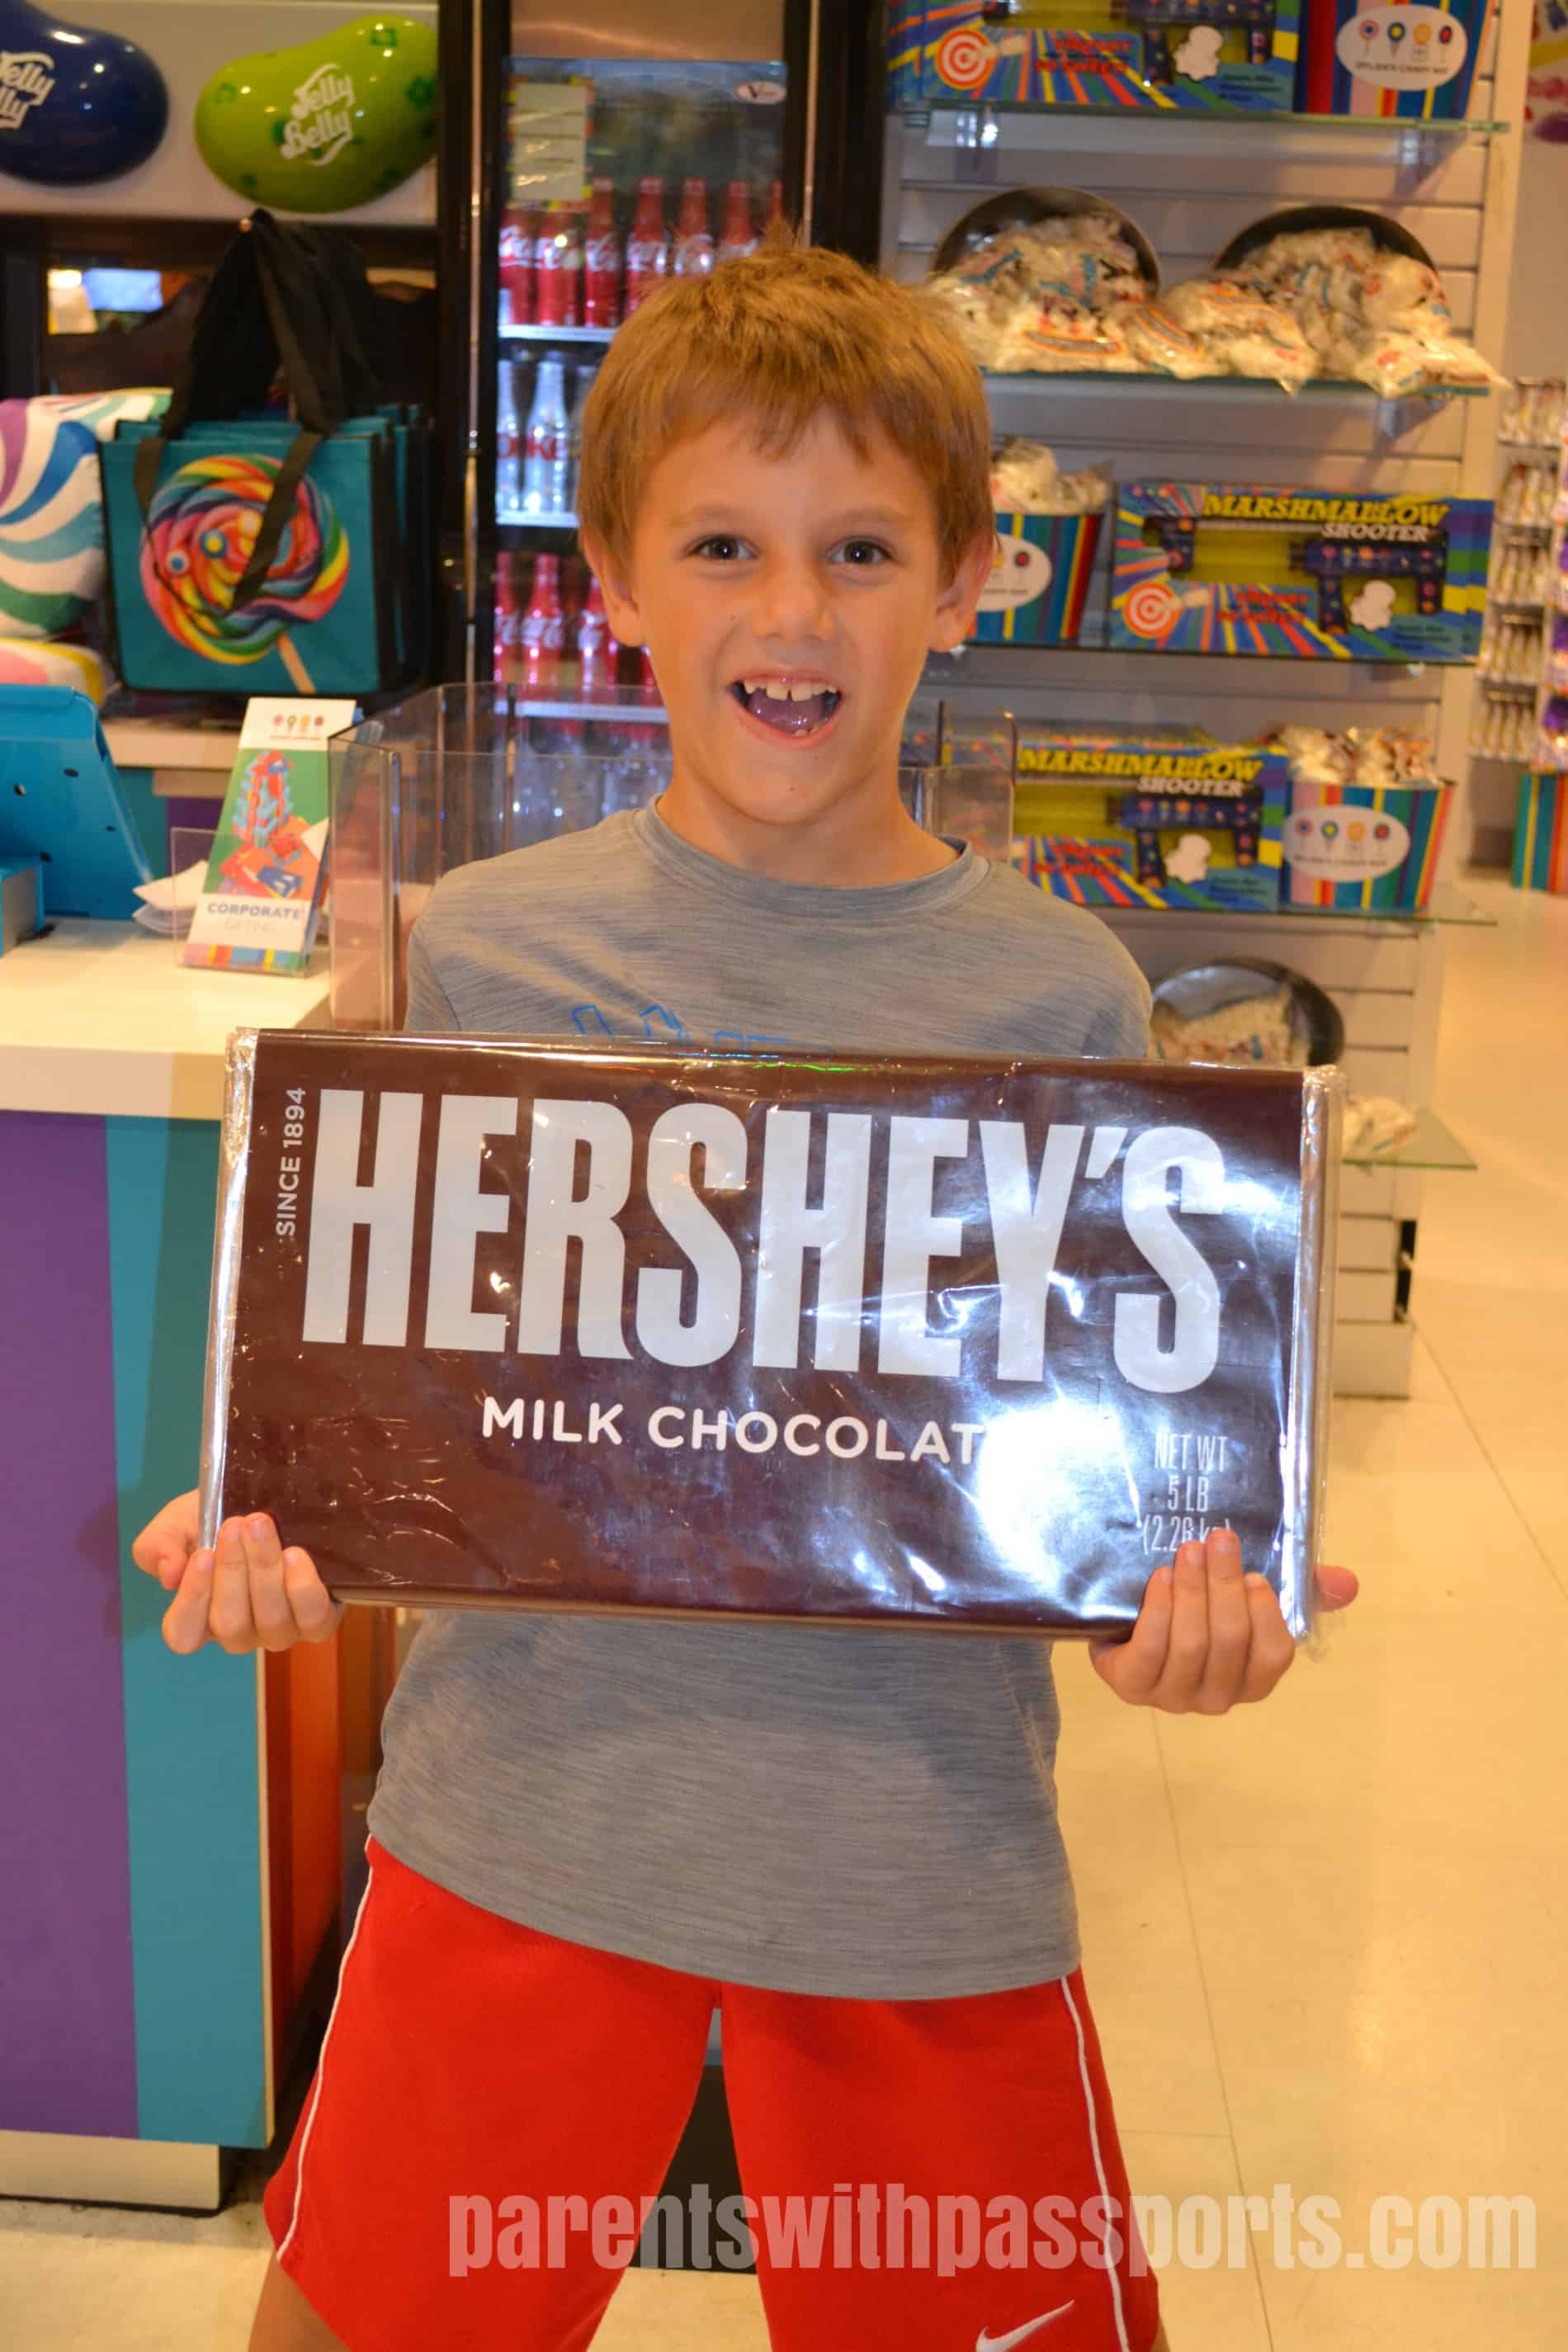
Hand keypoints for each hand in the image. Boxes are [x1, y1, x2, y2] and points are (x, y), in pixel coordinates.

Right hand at [131, 1488, 342, 1656]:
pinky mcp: (316, 1621)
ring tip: (262, 1526)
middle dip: (233, 1571)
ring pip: (270, 1620)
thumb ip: (157, 1546)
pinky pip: (313, 1622)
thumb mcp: (176, 1523)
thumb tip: (169, 1575)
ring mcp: (278, 1630)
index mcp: (198, 1618)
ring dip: (265, 1570)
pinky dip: (303, 1589)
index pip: (183, 1633)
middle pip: (229, 1623)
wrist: (268, 1498)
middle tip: (235, 1524)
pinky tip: (295, 1555)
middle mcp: (238, 1632)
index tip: (203, 1554)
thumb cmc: (215, 1516)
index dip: (192, 1599)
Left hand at [1089, 1528, 1357, 1712]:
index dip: (1266, 1612)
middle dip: (1223, 1585)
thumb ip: (1302, 1591)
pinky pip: (1151, 1649)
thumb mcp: (1250, 1597)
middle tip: (1217, 1540)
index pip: (1274, 1655)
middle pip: (1229, 1641)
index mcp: (1253, 1680)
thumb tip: (1348, 1583)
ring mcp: (1173, 1696)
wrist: (1128, 1623)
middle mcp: (1217, 1697)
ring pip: (1190, 1644)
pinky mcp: (1132, 1686)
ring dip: (1191, 1590)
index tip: (1252, 1574)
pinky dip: (1159, 1609)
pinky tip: (1161, 1579)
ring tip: (1188, 1552)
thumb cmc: (1200, 1612)